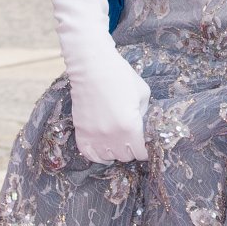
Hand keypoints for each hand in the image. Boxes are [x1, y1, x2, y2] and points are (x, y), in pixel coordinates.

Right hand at [69, 49, 150, 163]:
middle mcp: (112, 136)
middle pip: (125, 157)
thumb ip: (144, 115)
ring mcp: (94, 135)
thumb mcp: (143, 95)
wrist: (92, 67)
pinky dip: (96, 154)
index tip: (145, 144)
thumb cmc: (120, 77)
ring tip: (117, 142)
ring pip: (108, 157)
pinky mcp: (81, 131)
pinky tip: (102, 147)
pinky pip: (88, 154)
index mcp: (130, 127)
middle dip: (131, 149)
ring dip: (114, 152)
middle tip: (131, 139)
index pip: (141, 153)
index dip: (145, 149)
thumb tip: (142, 128)